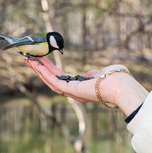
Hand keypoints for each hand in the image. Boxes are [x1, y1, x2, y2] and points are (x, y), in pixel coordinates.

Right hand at [26, 57, 148, 115]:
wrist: (121, 86)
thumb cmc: (115, 79)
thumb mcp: (101, 74)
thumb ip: (93, 75)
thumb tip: (90, 74)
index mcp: (80, 88)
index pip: (61, 79)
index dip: (50, 70)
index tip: (42, 61)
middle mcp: (74, 92)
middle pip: (53, 80)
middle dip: (41, 70)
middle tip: (30, 60)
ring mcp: (72, 92)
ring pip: (51, 81)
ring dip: (40, 71)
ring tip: (30, 61)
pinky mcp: (71, 90)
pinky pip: (54, 81)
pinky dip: (45, 73)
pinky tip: (38, 65)